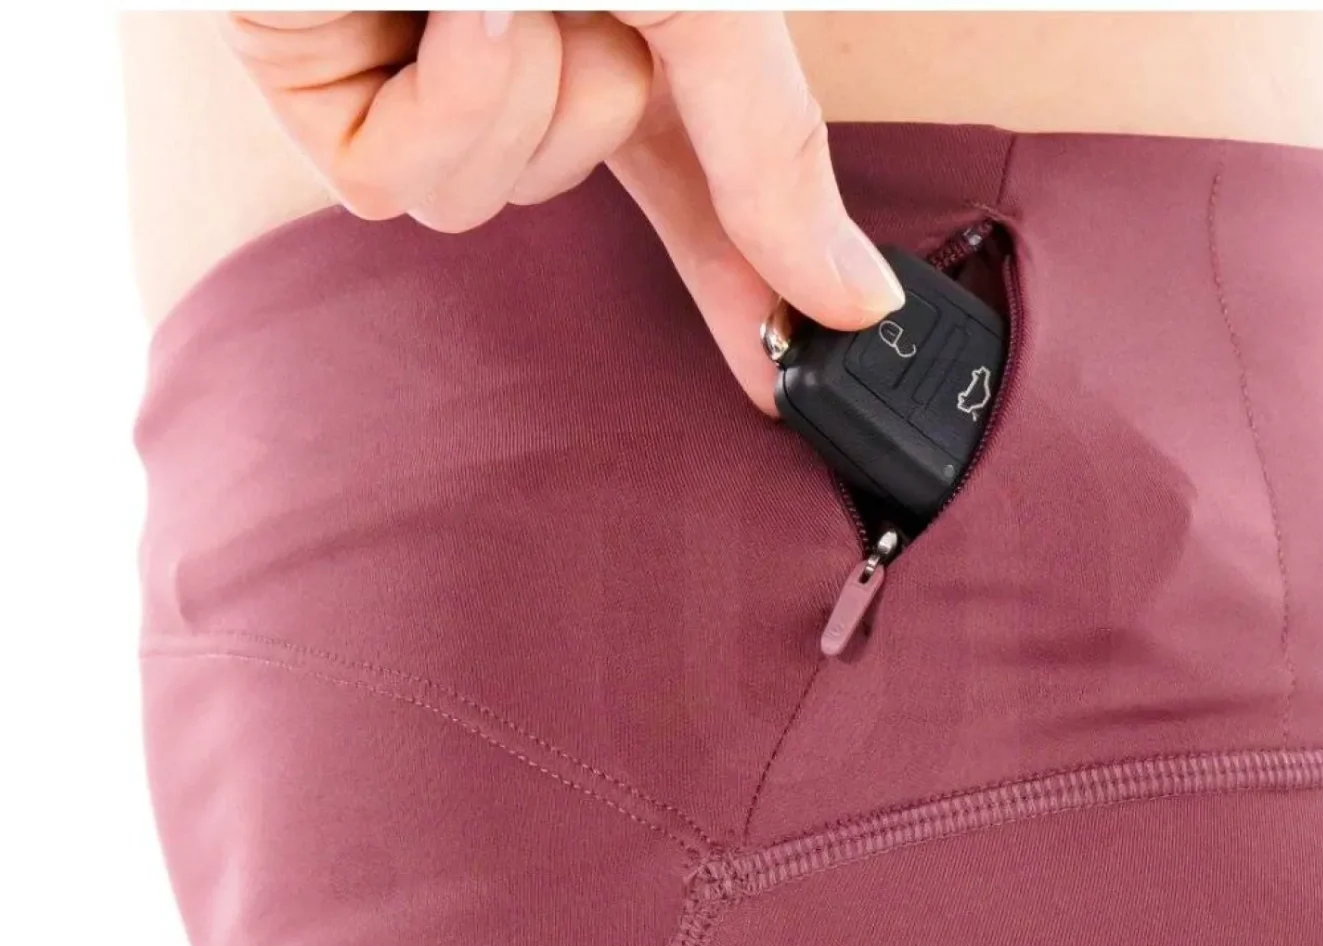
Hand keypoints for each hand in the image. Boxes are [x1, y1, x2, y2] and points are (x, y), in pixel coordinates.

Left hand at [219, 10, 907, 412]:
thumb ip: (774, 147)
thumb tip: (857, 298)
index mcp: (596, 4)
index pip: (669, 175)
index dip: (726, 276)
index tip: (784, 375)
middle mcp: (489, 36)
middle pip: (558, 190)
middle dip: (598, 127)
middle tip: (616, 104)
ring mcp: (391, 66)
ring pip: (481, 202)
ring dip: (529, 99)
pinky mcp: (310, 90)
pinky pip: (404, 191)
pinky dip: (451, 105)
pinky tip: (456, 6)